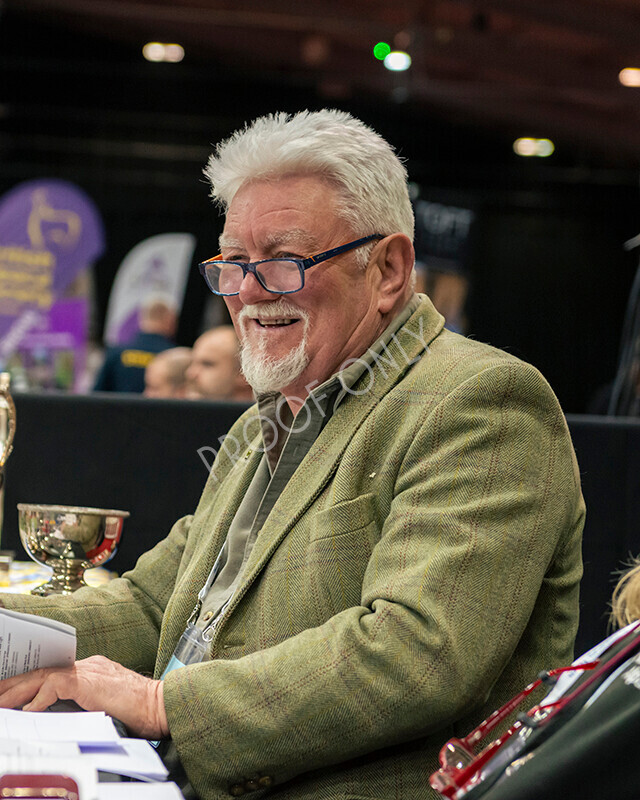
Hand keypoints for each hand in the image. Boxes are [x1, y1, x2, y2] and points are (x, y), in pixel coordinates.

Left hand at [0, 656, 168, 738]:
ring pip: (43, 675)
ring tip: (0, 704)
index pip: (51, 672)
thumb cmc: (140, 711)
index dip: (28, 683)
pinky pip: (56, 686)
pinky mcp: (90, 681)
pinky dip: (38, 699)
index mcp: (91, 671)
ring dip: (18, 691)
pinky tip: (28, 711)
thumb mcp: (105, 706)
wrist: (160, 705)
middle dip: (14, 684)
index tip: (9, 693)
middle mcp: (88, 666)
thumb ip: (83, 705)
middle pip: (42, 671)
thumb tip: (58, 717)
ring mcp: (89, 671)